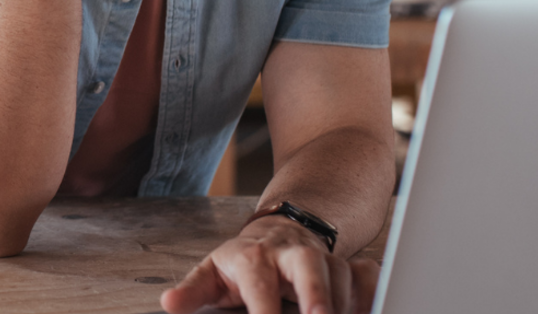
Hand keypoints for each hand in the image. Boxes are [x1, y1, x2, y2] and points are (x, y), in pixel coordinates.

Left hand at [161, 216, 378, 313]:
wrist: (278, 232)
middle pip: (309, 265)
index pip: (258, 283)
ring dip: (343, 304)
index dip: (264, 309)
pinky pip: (367, 276)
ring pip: (342, 274)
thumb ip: (192, 291)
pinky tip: (363, 312)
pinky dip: (369, 296)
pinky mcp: (347, 265)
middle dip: (317, 294)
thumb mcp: (212, 274)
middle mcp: (291, 254)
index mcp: (253, 258)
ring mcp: (322, 258)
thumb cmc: (243, 262)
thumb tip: (168, 304)